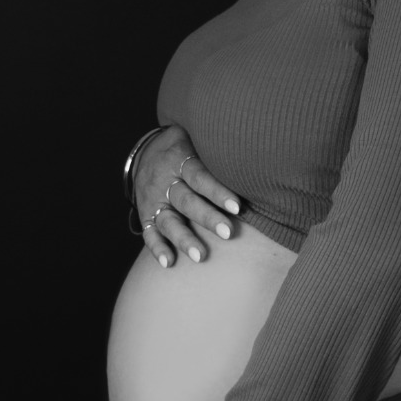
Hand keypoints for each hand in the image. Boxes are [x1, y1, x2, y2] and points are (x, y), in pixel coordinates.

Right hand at [133, 125, 241, 267]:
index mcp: (179, 159)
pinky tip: (169, 263)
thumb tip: (256, 150)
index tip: (238, 207)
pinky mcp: (145, 214)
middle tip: (228, 233)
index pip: (200, 176)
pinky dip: (157, 248)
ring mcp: (153, 200)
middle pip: (186, 201)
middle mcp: (164, 181)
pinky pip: (149, 232)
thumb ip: (218, 147)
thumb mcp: (197, 137)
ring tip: (201, 256)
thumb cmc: (187, 145)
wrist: (147, 150)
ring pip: (168, 221)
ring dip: (184, 239)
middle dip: (207, 218)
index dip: (218, 192)